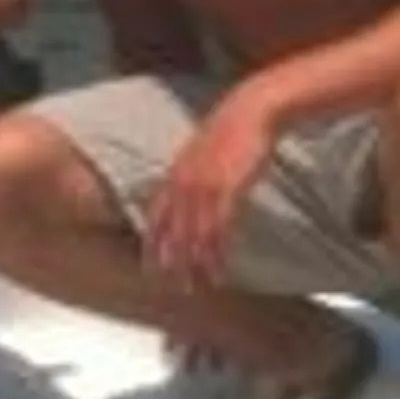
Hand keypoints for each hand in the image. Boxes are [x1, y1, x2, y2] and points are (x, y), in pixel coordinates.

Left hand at [144, 88, 278, 288]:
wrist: (250, 111)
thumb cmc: (230, 131)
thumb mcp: (201, 152)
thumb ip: (189, 174)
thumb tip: (185, 192)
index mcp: (174, 174)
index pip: (155, 216)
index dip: (152, 244)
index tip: (149, 268)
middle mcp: (183, 183)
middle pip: (172, 232)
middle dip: (172, 262)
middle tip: (173, 287)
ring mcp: (203, 186)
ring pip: (193, 236)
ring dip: (195, 264)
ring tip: (197, 286)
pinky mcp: (227, 189)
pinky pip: (218, 229)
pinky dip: (216, 253)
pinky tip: (218, 269)